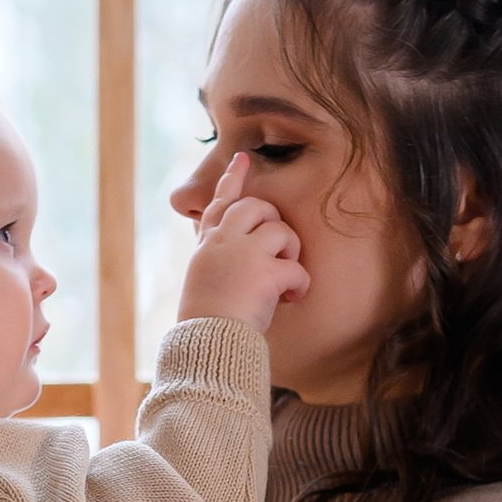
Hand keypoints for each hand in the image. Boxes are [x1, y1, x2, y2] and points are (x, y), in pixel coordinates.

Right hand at [177, 155, 308, 333]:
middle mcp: (223, 243)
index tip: (242, 159)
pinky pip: (295, 268)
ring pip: (280, 230)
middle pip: (255, 207)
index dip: (232, 181)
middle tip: (280, 250)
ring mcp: (243, 254)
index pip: (219, 205)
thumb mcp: (202, 281)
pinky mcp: (264, 274)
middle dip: (274, 222)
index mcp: (207, 246)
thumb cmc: (205, 322)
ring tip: (286, 280)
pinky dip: (300, 285)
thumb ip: (216, 260)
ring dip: (290, 253)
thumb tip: (231, 252)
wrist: (207, 342)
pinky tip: (292, 299)